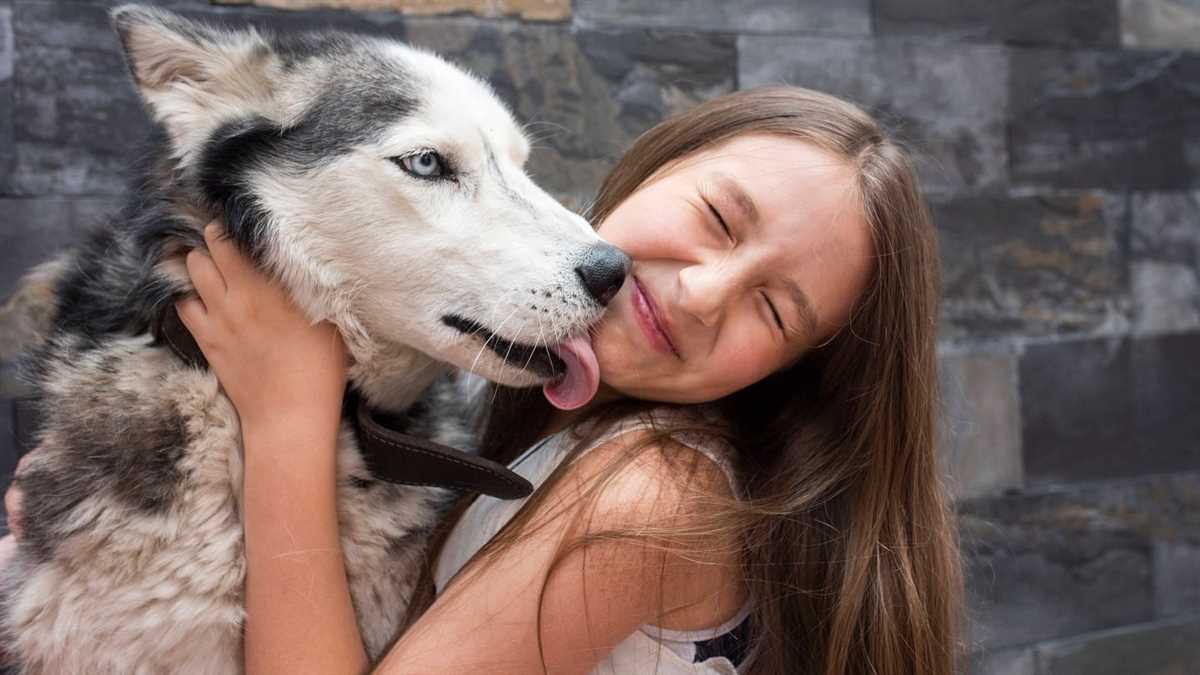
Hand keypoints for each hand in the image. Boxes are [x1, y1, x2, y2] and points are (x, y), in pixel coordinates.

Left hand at [176, 220, 348, 431]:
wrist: (289, 415)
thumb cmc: (321, 368)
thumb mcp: (330, 318)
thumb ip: (314, 284)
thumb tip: (309, 258)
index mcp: (271, 285)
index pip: (240, 237)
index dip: (239, 225)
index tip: (246, 222)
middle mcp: (238, 294)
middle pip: (209, 246)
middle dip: (215, 237)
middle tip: (228, 239)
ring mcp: (217, 317)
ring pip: (191, 270)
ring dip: (199, 261)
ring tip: (213, 263)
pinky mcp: (206, 340)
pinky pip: (182, 304)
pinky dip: (187, 293)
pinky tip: (201, 295)